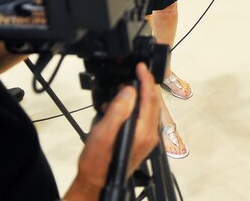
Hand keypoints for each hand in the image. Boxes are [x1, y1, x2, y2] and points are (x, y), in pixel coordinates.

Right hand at [65, 63, 159, 200]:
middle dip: (144, 85)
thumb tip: (129, 91)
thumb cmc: (98, 161)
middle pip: (153, 102)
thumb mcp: (102, 134)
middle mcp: (150, 135)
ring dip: (139, 95)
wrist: (96, 182)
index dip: (146, 79)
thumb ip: (118, 111)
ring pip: (149, 109)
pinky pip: (143, 117)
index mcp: (143, 132)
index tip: (140, 66)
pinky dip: (135, 106)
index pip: (150, 98)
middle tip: (133, 73)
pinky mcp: (142, 140)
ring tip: (123, 89)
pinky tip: (120, 105)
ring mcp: (148, 139)